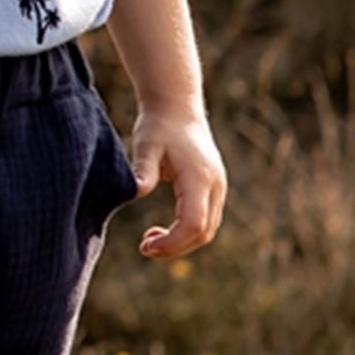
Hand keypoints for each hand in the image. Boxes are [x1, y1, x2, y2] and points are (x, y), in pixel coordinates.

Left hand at [129, 104, 226, 258]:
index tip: (146, 246)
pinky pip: (206, 220)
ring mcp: (218, 187)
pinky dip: (187, 232)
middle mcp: (215, 185)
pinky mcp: (214, 188)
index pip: (193, 224)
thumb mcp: (146, 144)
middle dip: (175, 247)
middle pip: (203, 232)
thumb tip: (136, 192)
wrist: (177, 107)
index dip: (172, 242)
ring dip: (181, 242)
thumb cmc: (159, 125)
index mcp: (199, 177)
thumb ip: (143, 169)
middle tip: (145, 247)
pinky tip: (163, 230)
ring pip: (207, 229)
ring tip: (150, 240)